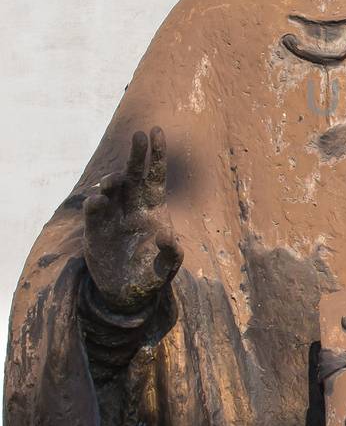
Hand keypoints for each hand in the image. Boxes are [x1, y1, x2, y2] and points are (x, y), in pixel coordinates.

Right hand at [83, 128, 182, 312]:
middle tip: (138, 135)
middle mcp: (132, 206)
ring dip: (112, 181)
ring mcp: (112, 216)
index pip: (155, 175)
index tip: (156, 131)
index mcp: (154, 208)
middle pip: (133, 174)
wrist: (127, 293)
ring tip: (112, 183)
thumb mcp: (167, 267)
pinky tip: (98, 203)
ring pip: (111, 188)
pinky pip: (93, 210)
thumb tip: (167, 238)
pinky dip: (95, 204)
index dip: (156, 153)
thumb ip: (171, 253)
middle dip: (136, 154)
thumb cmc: (152, 275)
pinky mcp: (95, 229)